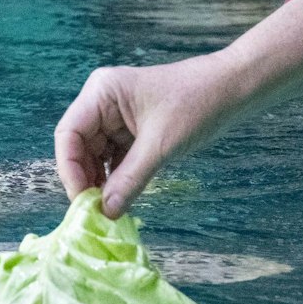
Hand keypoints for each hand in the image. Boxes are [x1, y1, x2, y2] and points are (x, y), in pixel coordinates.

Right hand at [54, 0, 302, 215]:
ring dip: (101, 181)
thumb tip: (104, 213)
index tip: (82, 202)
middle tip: (94, 213)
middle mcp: (103, 101)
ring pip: (96, 155)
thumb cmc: (197, 105)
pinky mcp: (133, 128)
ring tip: (107, 210)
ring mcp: (118, 115)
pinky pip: (115, 156)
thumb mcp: (160, 146)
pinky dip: (117, 177)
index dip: (70, 169)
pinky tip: (121, 198)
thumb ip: (129, 180)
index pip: (69, 134)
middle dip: (85, 178)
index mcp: (102, 92)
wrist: (233, 89)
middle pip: (79, 147)